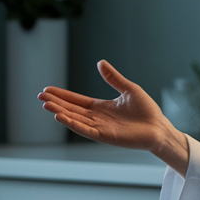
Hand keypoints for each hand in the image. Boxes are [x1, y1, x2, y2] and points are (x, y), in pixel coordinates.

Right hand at [38, 60, 189, 174]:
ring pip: (75, 119)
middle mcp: (97, 118)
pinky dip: (73, 124)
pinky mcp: (105, 136)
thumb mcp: (128, 89)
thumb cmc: (146, 111)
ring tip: (46, 105)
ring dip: (60, 112)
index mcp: (101, 107)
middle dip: (56, 103)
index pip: (76, 100)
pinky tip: (61, 117)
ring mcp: (100, 128)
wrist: (159, 128)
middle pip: (72, 109)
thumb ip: (113, 78)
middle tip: (40, 96)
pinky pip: (86, 129)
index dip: (62, 95)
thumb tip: (100, 62)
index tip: (47, 90)